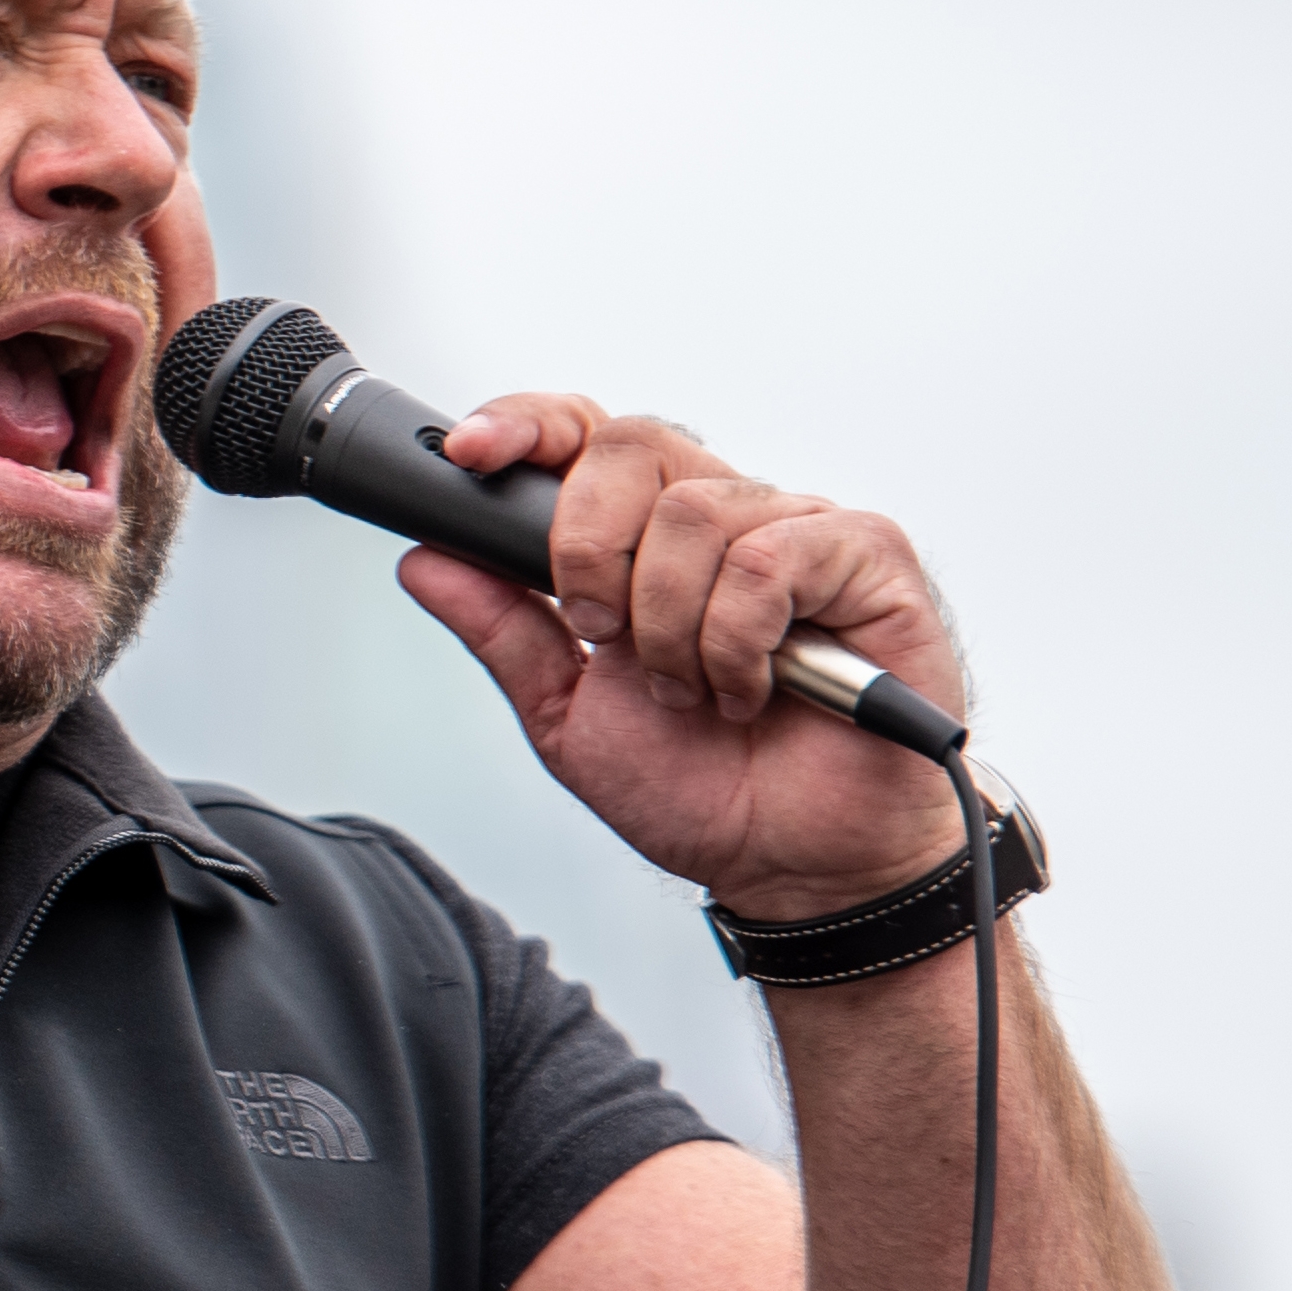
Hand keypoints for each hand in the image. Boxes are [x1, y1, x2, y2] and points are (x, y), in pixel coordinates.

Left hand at [398, 395, 975, 921]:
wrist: (794, 864)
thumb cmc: (706, 789)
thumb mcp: (569, 714)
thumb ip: (504, 632)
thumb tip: (425, 560)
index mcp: (652, 539)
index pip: (588, 435)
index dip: (527, 426)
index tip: (469, 456)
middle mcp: (725, 516)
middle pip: (631, 446)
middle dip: (588, 551)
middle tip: (603, 638)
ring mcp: (799, 528)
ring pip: (694, 513)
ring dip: (670, 628)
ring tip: (696, 692)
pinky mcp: (866, 556)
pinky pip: (769, 558)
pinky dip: (738, 639)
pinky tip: (752, 689)